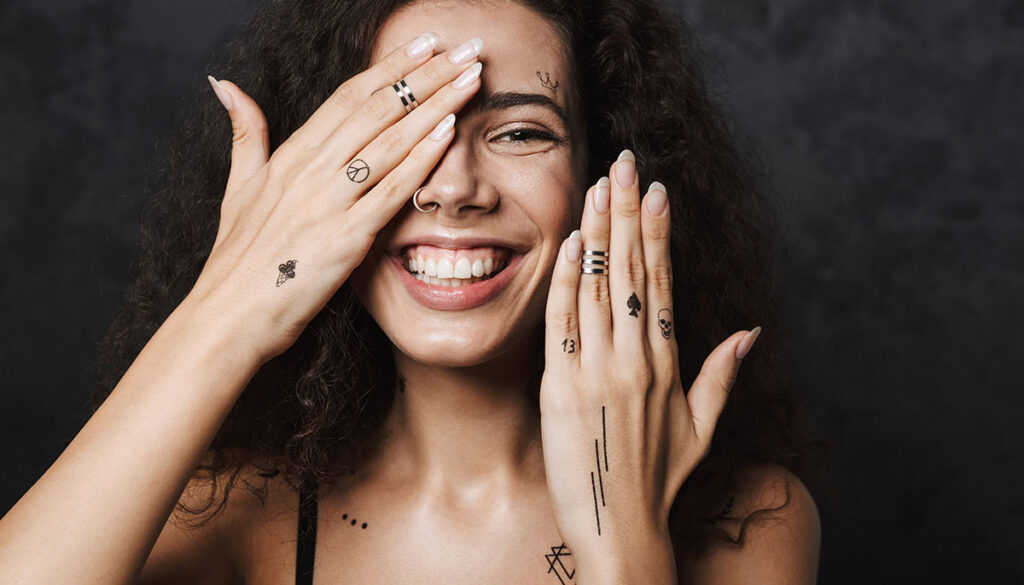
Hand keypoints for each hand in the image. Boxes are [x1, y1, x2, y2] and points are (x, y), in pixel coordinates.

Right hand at [188, 33, 484, 360]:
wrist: (228, 318)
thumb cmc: (237, 260)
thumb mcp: (237, 189)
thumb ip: (244, 134)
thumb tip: (224, 84)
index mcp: (290, 156)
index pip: (348, 96)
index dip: (390, 67)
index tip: (425, 43)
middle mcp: (309, 171)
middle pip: (378, 108)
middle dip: (426, 74)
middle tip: (466, 47)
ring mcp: (327, 203)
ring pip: (389, 141)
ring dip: (435, 106)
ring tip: (471, 78)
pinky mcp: (344, 239)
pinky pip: (389, 191)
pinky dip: (420, 160)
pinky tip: (450, 134)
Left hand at [538, 149, 761, 580]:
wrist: (620, 529)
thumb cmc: (659, 480)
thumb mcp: (702, 428)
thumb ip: (722, 374)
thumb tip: (750, 331)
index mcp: (669, 363)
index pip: (663, 281)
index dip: (659, 233)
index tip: (656, 190)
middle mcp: (636, 359)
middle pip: (632, 270)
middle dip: (627, 212)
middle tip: (624, 162)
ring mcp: (597, 371)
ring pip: (598, 287)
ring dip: (597, 232)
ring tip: (597, 185)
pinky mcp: (560, 388)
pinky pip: (562, 323)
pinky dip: (565, 281)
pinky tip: (568, 243)